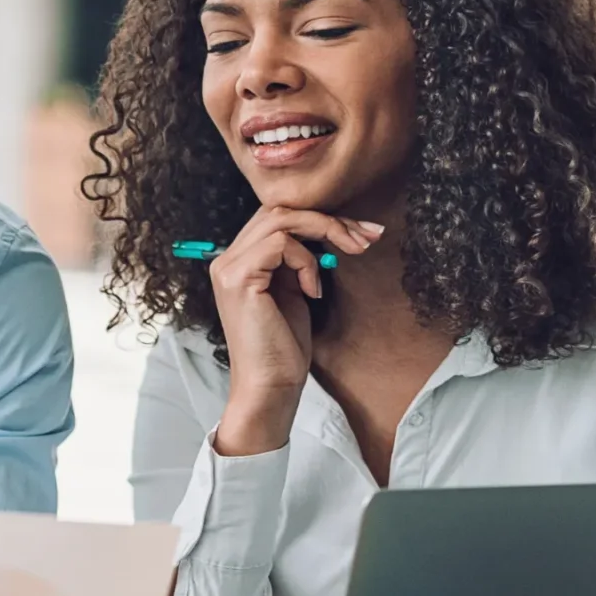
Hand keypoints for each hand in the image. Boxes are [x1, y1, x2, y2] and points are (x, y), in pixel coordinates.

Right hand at [208, 204, 383, 456]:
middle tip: (368, 235)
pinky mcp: (239, 278)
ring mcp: (229, 267)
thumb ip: (298, 260)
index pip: (279, 217)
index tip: (363, 232)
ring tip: (353, 251)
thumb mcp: (295, 291)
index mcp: (240, 261)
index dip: (322, 218)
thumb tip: (326, 229)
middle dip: (330, 218)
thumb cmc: (284, 347)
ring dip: (326, 230)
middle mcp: (227, 259)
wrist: (270, 386)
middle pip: (279, 209)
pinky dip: (306, 261)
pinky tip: (313, 290)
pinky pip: (281, 244)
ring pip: (281, 219)